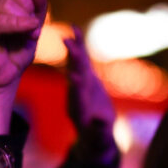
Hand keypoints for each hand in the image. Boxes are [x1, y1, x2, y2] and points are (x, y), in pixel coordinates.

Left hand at [63, 24, 116, 158]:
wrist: (93, 132)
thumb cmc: (98, 137)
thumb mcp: (101, 136)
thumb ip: (100, 129)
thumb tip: (100, 121)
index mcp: (79, 110)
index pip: (77, 97)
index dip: (76, 86)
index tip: (74, 76)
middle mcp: (76, 95)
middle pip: (74, 75)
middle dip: (73, 60)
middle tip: (67, 43)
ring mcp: (79, 85)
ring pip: (75, 64)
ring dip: (73, 48)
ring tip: (69, 32)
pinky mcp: (85, 77)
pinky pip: (82, 60)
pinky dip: (79, 46)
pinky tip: (75, 29)